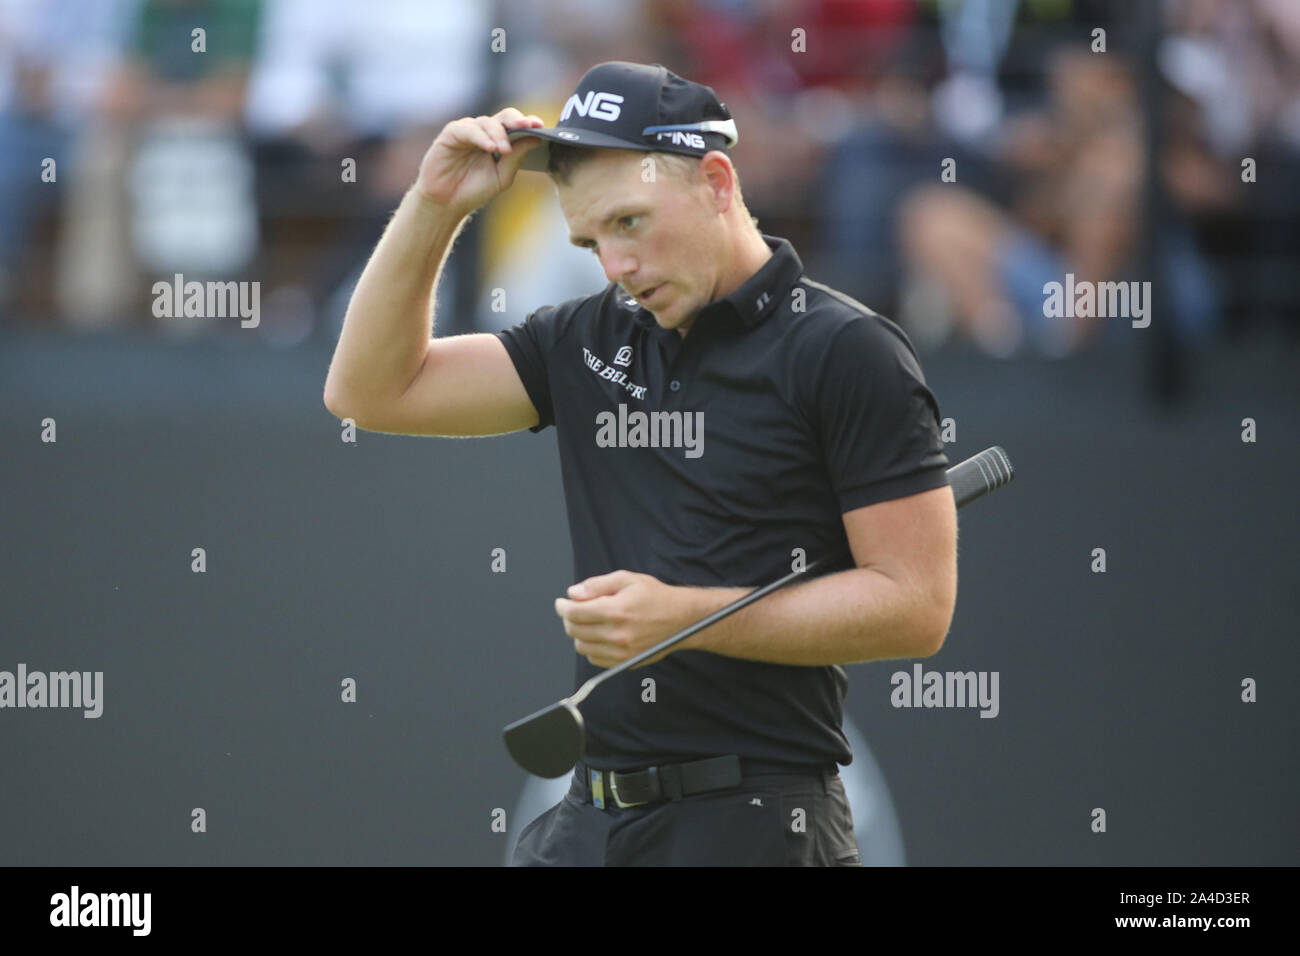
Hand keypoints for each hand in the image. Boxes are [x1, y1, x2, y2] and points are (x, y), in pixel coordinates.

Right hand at [415, 107, 543, 216]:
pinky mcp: (452, 133)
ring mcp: (468, 130)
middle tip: (528, 127)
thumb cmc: (473, 190)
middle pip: (504, 117)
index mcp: (498, 140)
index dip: (528, 122)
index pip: (516, 125)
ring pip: (487, 122)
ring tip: (504, 150)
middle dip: (517, 121)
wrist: (447, 203)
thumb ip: (517, 157)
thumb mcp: (501, 176)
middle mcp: (484, 132)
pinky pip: (468, 130)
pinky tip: (490, 147)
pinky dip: (481, 137)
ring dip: (499, 135)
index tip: (540, 126)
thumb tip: (536, 138)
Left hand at [554, 571, 690, 668]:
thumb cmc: (655, 596)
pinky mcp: (626, 662)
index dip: (562, 607)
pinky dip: (591, 647)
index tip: (561, 602)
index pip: (574, 613)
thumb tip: (572, 594)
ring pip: (582, 646)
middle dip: (569, 618)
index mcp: (616, 611)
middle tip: (574, 609)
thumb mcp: (627, 579)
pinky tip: (599, 634)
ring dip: (579, 633)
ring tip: (588, 621)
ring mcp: (622, 652)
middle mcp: (618, 634)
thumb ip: (597, 585)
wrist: (682, 619)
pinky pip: (594, 659)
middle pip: (574, 630)